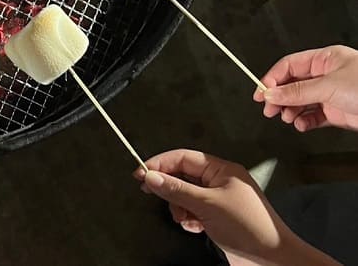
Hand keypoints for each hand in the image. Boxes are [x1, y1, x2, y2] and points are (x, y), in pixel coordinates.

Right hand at [134, 149, 339, 265]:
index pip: (184, 157)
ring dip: (179, 206)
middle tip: (151, 193)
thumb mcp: (206, 205)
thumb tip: (150, 177)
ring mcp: (219, 199)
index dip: (161, 163)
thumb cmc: (248, 227)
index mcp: (222, 169)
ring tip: (185, 219)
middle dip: (170, 187)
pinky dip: (189, 217)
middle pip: (183, 175)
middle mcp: (220, 181)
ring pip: (185, 194)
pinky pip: (193, 210)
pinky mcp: (218, 217)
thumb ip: (176, 189)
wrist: (272, 260)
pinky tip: (195, 227)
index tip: (141, 174)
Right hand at [253, 45, 357, 131]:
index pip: (289, 66)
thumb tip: (272, 93)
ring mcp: (332, 93)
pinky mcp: (337, 111)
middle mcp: (326, 75)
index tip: (261, 93)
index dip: (272, 79)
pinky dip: (304, 121)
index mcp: (325, 59)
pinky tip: (301, 124)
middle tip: (269, 109)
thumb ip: (297, 92)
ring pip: (301, 101)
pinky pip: (313, 116)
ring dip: (290, 110)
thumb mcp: (328, 86)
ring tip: (286, 117)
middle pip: (292, 84)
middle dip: (279, 97)